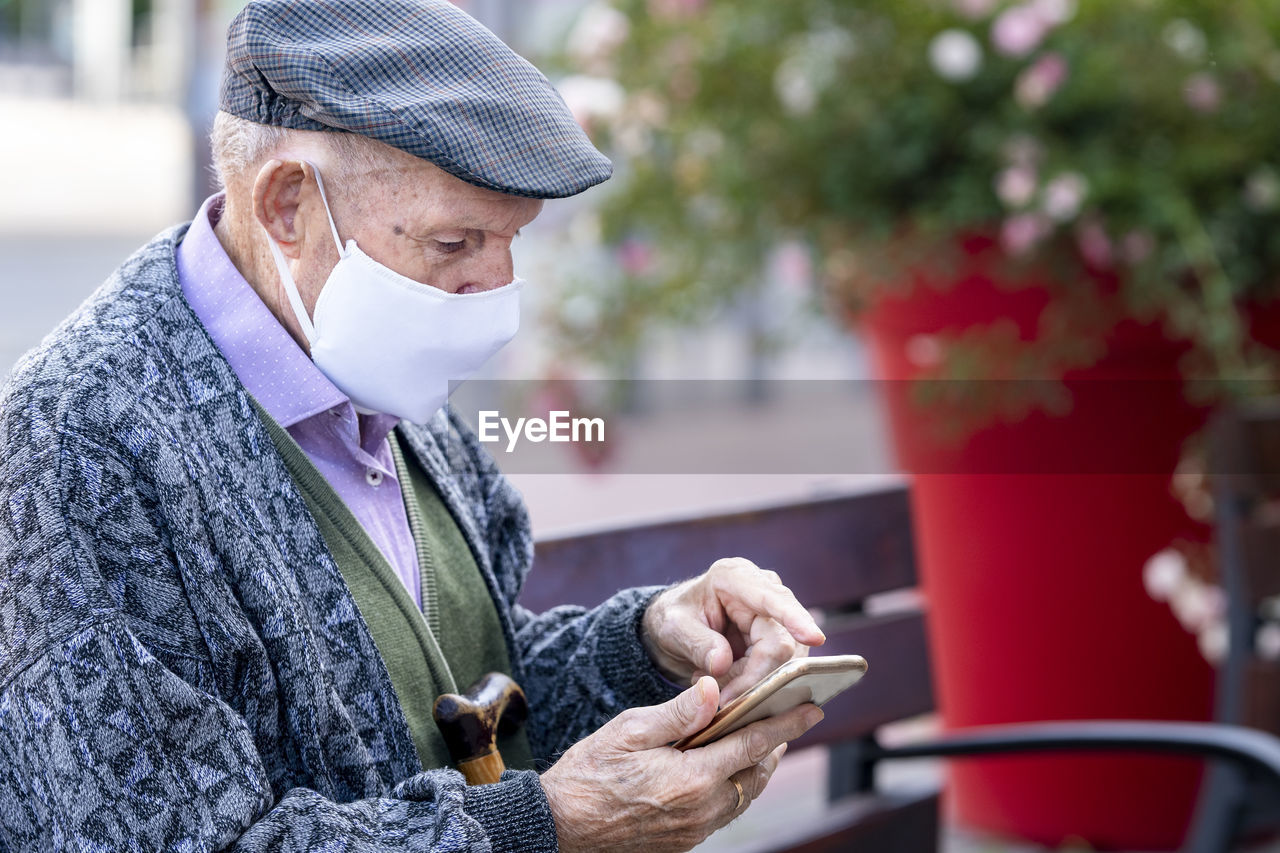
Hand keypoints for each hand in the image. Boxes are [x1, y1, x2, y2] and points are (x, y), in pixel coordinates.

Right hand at [541, 676, 822, 852]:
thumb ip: (679, 713)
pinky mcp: (685, 841)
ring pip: (745, 794)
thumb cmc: (590, 772)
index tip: (812, 708)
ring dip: (758, 767)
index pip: (752, 745)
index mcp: (691, 778)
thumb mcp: (630, 730)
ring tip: (765, 739)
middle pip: (757, 774)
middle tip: (792, 717)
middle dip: (777, 744)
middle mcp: (701, 809)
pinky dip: (737, 785)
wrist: (560, 825)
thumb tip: (714, 689)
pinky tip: (728, 767)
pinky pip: (725, 810)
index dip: (785, 724)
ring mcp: (695, 829)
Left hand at [641, 557, 825, 702]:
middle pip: (781, 642)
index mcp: (734, 577)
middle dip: (755, 677)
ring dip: (753, 682)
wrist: (676, 627)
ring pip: (784, 661)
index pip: (773, 599)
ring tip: (719, 684)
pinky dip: (753, 684)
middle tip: (723, 698)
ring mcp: (774, 614)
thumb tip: (723, 664)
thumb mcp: (672, 628)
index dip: (795, 619)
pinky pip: (778, 670)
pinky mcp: (779, 636)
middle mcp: (763, 590)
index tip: (815, 638)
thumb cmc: (673, 619)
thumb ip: (696, 643)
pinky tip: (728, 682)